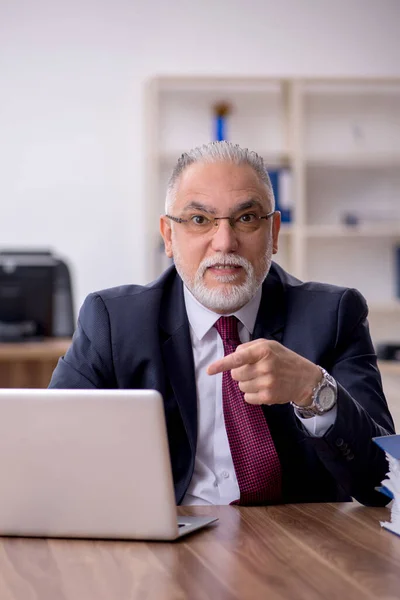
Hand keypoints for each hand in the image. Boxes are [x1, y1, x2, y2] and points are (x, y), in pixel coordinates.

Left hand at [207, 339, 321, 406]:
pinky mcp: (268, 397)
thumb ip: (249, 348)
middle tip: (255, 370)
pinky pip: (247, 397)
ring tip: (263, 379)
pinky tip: (265, 388)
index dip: (221, 364)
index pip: (238, 358)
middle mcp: (265, 366)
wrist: (306, 379)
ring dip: (247, 383)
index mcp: (264, 350)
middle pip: (235, 374)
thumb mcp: (270, 345)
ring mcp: (267, 383)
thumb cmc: (284, 359)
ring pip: (240, 386)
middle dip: (241, 372)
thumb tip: (232, 356)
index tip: (209, 370)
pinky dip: (252, 394)